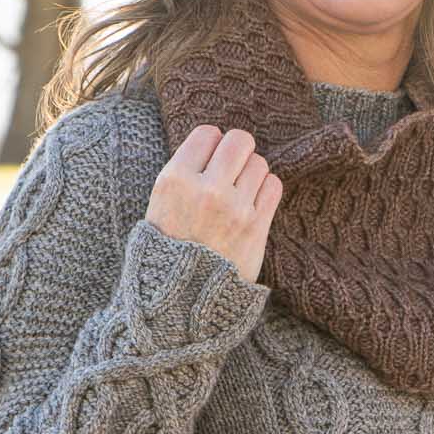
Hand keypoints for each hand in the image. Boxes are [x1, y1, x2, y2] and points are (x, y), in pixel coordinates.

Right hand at [147, 125, 284, 285]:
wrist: (181, 300)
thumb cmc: (167, 251)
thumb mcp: (159, 206)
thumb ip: (184, 173)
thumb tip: (215, 144)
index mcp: (174, 181)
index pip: (207, 133)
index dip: (211, 145)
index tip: (209, 160)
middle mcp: (206, 190)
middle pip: (240, 141)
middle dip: (237, 151)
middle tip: (230, 170)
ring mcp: (235, 209)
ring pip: (260, 163)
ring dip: (252, 174)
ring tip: (239, 192)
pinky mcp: (257, 228)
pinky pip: (274, 186)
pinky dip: (265, 190)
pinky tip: (252, 203)